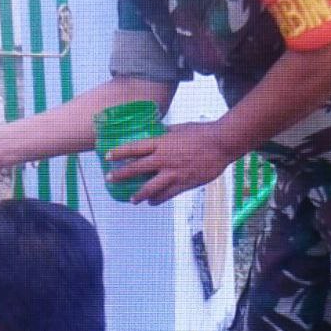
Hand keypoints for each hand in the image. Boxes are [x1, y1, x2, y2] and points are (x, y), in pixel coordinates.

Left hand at [107, 121, 235, 205]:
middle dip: (120, 175)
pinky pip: (167, 195)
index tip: (107, 157)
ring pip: (150, 188)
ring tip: (132, 199)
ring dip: (138, 195)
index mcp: (161, 143)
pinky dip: (158, 199)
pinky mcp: (185, 183)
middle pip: (136, 169)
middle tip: (109, 179)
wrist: (222, 143)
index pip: (134, 148)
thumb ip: (166, 134)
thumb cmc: (202, 132)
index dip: (119, 153)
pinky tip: (152, 202)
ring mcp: (174, 173)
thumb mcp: (180, 129)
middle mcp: (164, 159)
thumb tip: (157, 133)